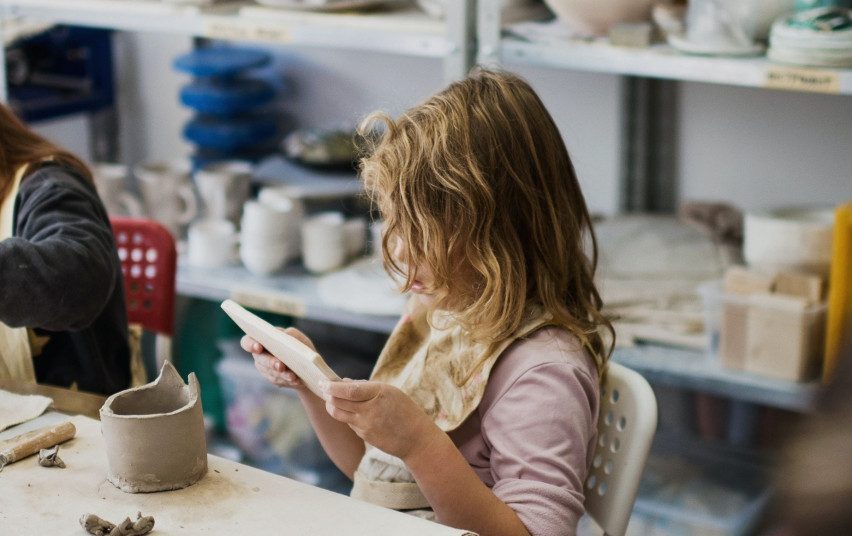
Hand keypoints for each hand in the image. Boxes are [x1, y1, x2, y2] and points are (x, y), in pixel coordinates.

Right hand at [240, 327, 315, 391]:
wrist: (307, 362)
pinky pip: (278, 380)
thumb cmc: (299, 345)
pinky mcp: (273, 379)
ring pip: (270, 372)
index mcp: (261, 339)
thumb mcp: (297, 337)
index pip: (247, 342)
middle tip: (280, 366)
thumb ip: (289, 334)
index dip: (250, 344)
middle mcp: (260, 355)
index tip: (259, 347)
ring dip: (281, 374)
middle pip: (260, 359)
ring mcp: (265, 368)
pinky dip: (288, 380)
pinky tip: (296, 380)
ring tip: (293, 376)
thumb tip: (283, 336)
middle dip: (270, 362)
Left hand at [319, 379, 439, 460]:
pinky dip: (346, 415)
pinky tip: (350, 410)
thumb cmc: (405, 411)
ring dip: (332, 405)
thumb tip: (344, 382)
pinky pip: (349, 422)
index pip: (349, 390)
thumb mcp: (391, 392)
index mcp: (380, 393)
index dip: (333, 386)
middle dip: (328, 394)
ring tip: (330, 399)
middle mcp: (371, 410)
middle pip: (339, 402)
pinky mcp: (364, 435)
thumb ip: (367, 386)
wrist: (416, 440)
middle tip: (322, 387)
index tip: (323, 381)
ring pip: (339, 413)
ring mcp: (367, 425)